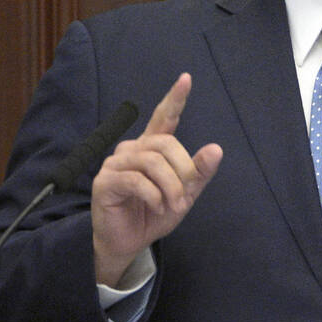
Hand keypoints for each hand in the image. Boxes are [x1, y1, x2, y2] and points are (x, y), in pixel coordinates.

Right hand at [90, 73, 222, 286]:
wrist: (128, 242)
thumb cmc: (154, 213)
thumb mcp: (185, 195)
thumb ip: (199, 173)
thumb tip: (216, 149)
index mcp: (152, 148)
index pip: (164, 117)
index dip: (175, 98)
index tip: (186, 78)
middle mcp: (132, 149)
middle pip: (165, 144)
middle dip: (183, 170)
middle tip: (184, 197)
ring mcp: (116, 164)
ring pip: (152, 162)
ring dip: (170, 187)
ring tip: (172, 205)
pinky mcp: (105, 181)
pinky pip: (136, 180)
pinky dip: (154, 196)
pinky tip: (157, 207)